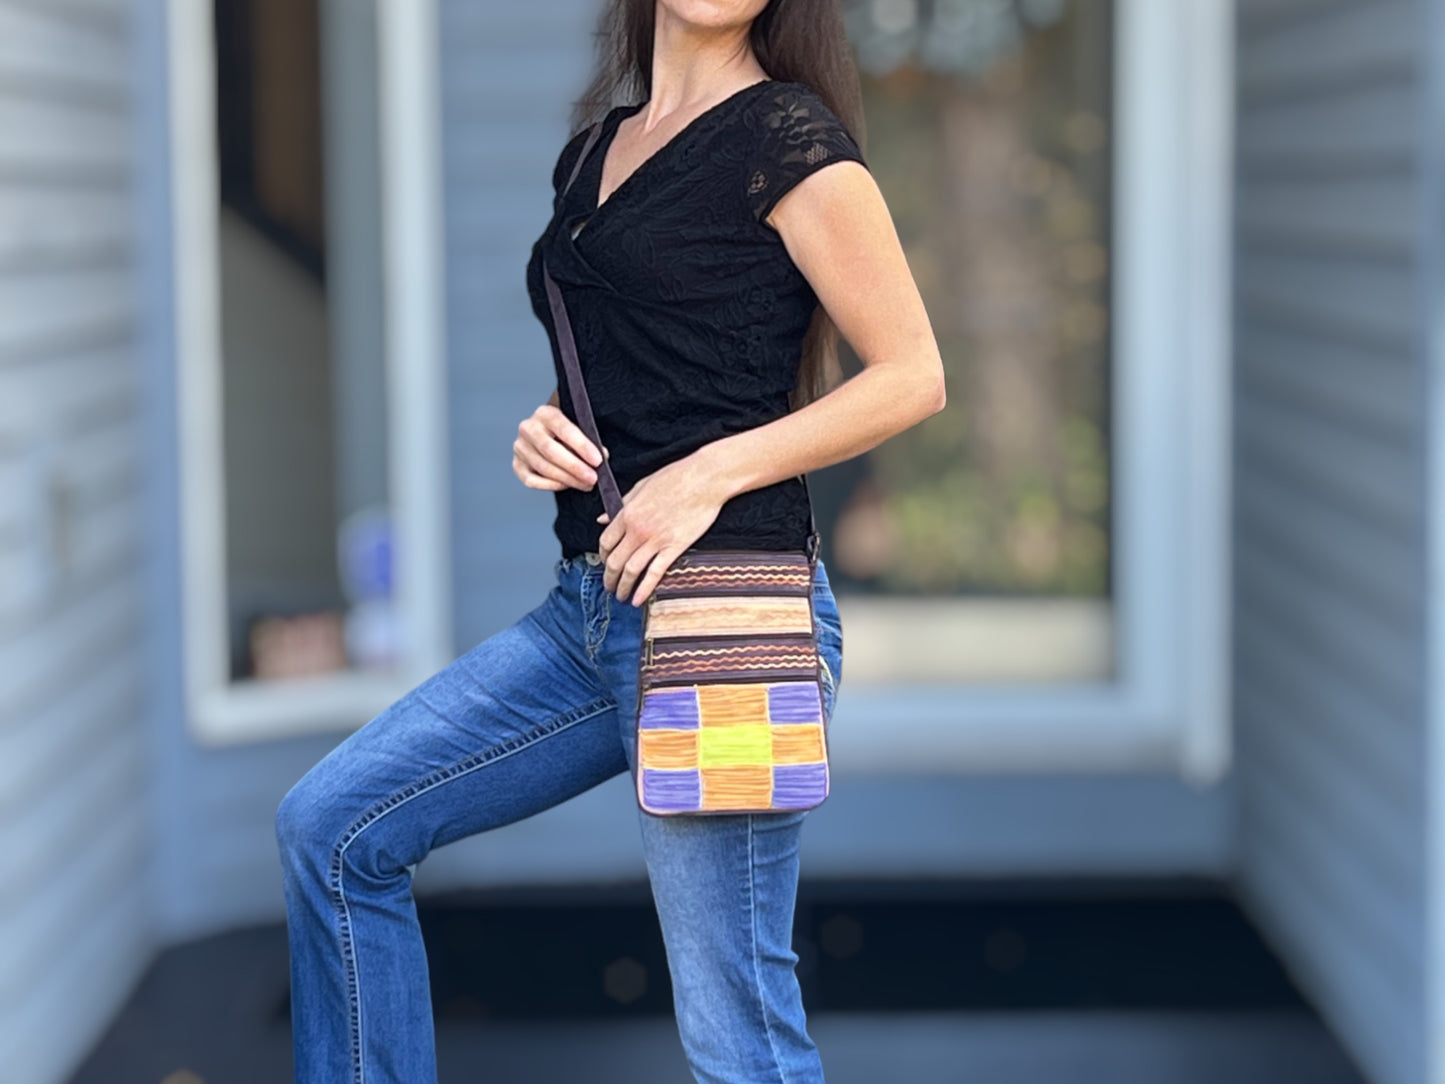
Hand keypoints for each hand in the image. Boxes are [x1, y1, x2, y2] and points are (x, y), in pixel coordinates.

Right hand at [512, 403, 606, 491]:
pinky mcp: (517, 465)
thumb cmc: (569, 432)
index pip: (564, 429)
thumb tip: (601, 456)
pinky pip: (532, 480)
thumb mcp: (579, 428)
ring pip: (543, 467)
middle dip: (574, 467)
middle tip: (593, 478)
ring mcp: (520, 447)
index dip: (581, 446)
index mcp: (545, 413)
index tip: (597, 460)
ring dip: (567, 479)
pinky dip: (551, 485)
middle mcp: (528, 428)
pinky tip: (567, 485)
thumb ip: (590, 440)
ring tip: (586, 484)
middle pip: (550, 451)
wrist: (550, 434)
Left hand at [595, 453, 728, 606]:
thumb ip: (621, 505)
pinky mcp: (674, 547)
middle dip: (609, 578)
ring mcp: (656, 540)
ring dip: (623, 587)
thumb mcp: (641, 486)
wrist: (705, 478)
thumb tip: (602, 518)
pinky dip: (644, 589)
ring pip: (631, 571)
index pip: (605, 542)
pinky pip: (654, 573)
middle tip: (610, 587)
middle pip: (615, 561)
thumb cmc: (675, 477)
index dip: (602, 557)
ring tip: (622, 596)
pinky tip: (638, 599)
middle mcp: (637, 529)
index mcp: (627, 513)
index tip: (604, 564)